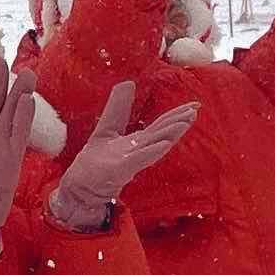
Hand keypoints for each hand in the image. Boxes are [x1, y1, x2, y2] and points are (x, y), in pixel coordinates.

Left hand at [45, 80, 199, 232]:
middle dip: (179, 122)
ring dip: (170, 134)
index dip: (176, 115)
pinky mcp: (118, 171)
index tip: (195, 105)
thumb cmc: (94, 165)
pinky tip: (163, 145)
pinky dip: (150, 152)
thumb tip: (129, 82)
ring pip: (154, 146)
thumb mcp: (106, 129)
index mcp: (136, 143)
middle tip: (196, 110)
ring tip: (185, 122)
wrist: (79, 191)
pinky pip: (136, 160)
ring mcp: (129, 162)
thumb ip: (118, 108)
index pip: (160, 126)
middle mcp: (137, 152)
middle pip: (162, 134)